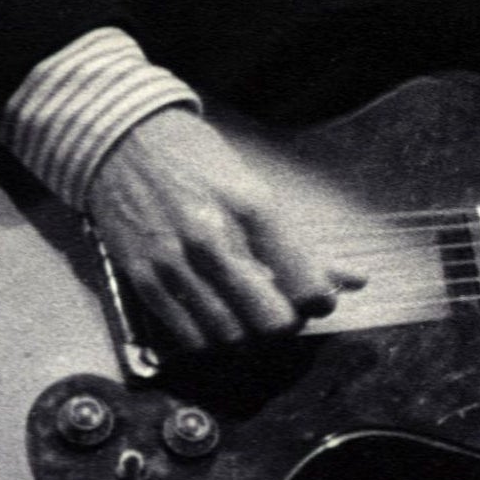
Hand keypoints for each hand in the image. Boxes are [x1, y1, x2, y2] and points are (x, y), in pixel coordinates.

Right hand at [84, 109, 363, 352]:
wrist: (123, 142)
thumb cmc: (198, 162)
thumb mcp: (257, 191)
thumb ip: (304, 246)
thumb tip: (357, 281)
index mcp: (254, 210)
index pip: (305, 287)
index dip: (318, 303)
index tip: (314, 301)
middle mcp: (215, 239)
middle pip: (271, 322)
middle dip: (283, 323)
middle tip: (279, 310)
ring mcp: (175, 261)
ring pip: (230, 336)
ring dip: (246, 334)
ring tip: (245, 315)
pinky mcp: (141, 278)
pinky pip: (186, 335)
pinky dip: (208, 338)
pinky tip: (213, 320)